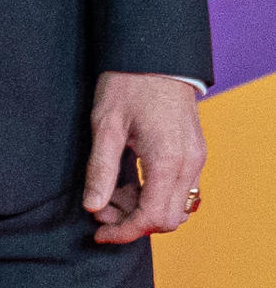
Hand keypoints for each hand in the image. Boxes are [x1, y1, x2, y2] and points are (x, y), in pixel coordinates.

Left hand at [83, 71, 206, 244]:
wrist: (154, 54)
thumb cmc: (127, 84)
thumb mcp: (105, 125)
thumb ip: (101, 170)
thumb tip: (92, 207)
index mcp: (167, 160)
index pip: (151, 217)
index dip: (124, 231)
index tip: (98, 232)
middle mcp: (189, 164)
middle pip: (168, 219)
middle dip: (133, 221)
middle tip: (101, 208)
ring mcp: (195, 158)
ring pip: (175, 206)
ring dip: (144, 209)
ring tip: (111, 192)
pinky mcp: (194, 151)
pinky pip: (180, 189)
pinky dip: (155, 194)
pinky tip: (129, 180)